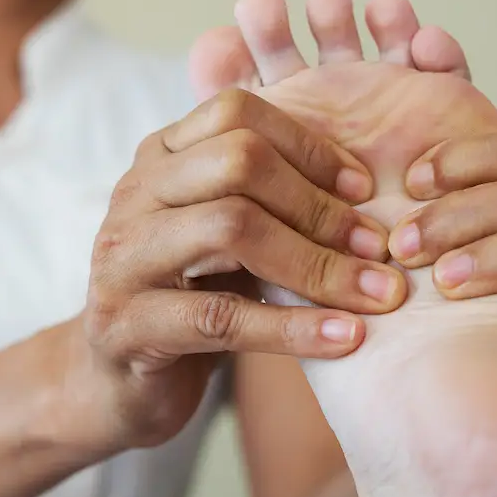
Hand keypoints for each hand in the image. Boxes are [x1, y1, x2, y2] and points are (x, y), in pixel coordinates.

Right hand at [80, 89, 407, 447]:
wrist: (116, 383)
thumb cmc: (188, 299)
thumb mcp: (223, 235)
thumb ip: (267, 200)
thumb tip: (366, 185)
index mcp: (160, 159)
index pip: (236, 112)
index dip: (308, 144)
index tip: (363, 188)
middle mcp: (133, 195)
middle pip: (237, 162)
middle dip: (319, 204)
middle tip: (379, 246)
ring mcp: (123, 258)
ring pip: (230, 228)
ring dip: (317, 264)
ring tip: (376, 294)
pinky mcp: (126, 325)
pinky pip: (221, 317)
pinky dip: (292, 328)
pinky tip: (345, 338)